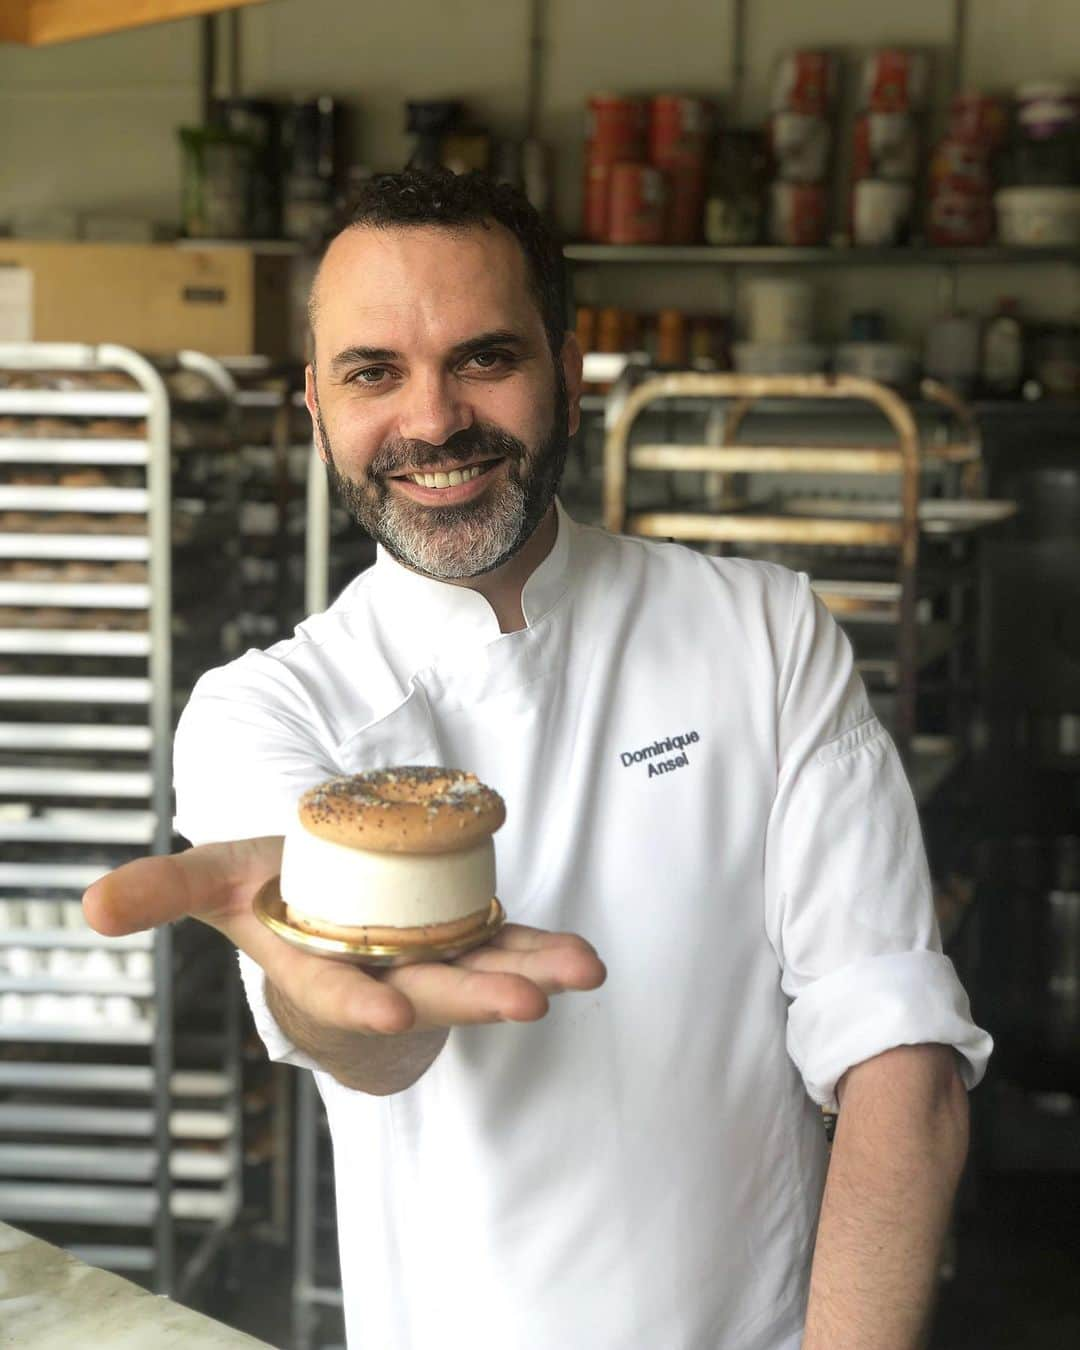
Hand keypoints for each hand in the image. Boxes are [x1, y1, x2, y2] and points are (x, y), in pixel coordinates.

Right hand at [83, 838, 606, 1036]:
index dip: (355, 999)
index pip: (330, 987)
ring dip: (531, 972)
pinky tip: (587, 957)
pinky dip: (546, 948)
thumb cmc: (266, 888)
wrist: (320, 900)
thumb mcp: (214, 878)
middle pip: (426, 987)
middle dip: (472, 995)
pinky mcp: (466, 936)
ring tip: (582, 972)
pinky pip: (510, 941)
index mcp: (315, 961)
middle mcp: (376, 970)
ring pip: (481, 970)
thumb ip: (161, 886)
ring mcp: (427, 956)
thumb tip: (87, 904)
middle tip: (524, 1001)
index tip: (392, 1009)